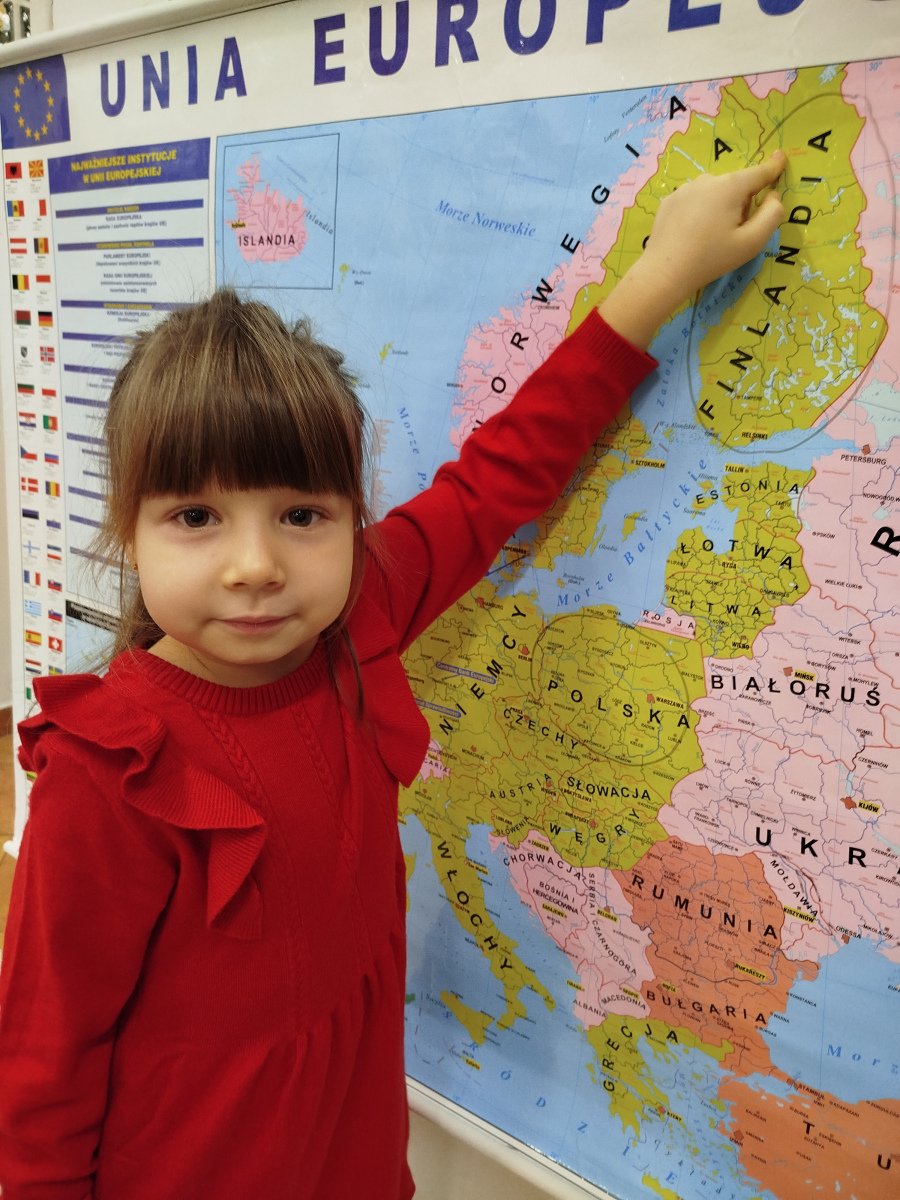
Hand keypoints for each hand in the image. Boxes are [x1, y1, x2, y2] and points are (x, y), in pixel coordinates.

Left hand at [600, 150, 785, 349]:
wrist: (665, 272)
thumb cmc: (711, 259)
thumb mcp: (752, 242)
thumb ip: (771, 215)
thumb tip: (773, 195)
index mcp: (730, 187)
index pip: (759, 172)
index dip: (773, 167)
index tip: (780, 157)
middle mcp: (708, 180)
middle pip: (735, 186)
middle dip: (741, 203)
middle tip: (732, 234)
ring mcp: (685, 188)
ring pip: (714, 193)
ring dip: (719, 207)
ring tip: (709, 237)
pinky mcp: (670, 200)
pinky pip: (694, 201)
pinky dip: (699, 212)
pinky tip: (692, 234)